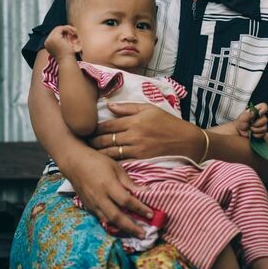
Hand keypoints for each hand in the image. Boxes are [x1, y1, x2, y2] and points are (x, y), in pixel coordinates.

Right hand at [45, 25, 79, 60]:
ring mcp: (50, 39)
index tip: (70, 34)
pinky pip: (61, 28)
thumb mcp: (62, 47)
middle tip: (73, 32)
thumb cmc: (66, 56)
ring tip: (73, 33)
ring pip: (58, 28)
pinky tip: (72, 33)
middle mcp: (47, 41)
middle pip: (55, 30)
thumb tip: (65, 32)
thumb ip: (61, 41)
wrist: (66, 61)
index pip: (54, 34)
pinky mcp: (54, 37)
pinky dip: (67, 29)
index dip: (62, 33)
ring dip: (67, 29)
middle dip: (64, 29)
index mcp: (48, 44)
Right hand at [63, 146, 153, 237]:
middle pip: (117, 217)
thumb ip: (129, 182)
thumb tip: (146, 191)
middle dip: (131, 227)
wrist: (74, 163)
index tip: (151, 215)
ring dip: (122, 229)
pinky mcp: (88, 207)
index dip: (140, 209)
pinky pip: (101, 219)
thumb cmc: (97, 162)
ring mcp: (92, 204)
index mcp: (108, 185)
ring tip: (134, 234)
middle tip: (144, 234)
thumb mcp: (116, 168)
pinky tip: (120, 227)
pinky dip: (112, 225)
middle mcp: (99, 197)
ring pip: (108, 221)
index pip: (126, 201)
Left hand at [89, 102, 203, 160]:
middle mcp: (133, 135)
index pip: (108, 125)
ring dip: (97, 153)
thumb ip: (128, 108)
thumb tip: (109, 106)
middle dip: (91, 141)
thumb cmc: (167, 122)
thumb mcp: (149, 109)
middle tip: (82, 143)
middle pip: (105, 139)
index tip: (85, 129)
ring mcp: (137, 149)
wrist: (186, 141)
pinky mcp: (141, 160)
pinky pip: (121, 162)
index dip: (94, 128)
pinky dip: (111, 162)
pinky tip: (103, 163)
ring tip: (88, 153)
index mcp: (134, 120)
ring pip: (110, 152)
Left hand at [235, 102, 267, 138]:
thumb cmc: (240, 122)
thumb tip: (253, 112)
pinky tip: (252, 133)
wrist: (239, 132)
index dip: (264, 109)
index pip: (264, 106)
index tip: (260, 113)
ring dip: (256, 130)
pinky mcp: (262, 132)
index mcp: (256, 111)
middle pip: (265, 119)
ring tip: (250, 129)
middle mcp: (260, 117)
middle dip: (257, 123)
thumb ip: (247, 114)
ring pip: (264, 128)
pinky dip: (257, 134)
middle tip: (251, 125)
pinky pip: (263, 134)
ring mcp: (262, 125)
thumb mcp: (242, 118)